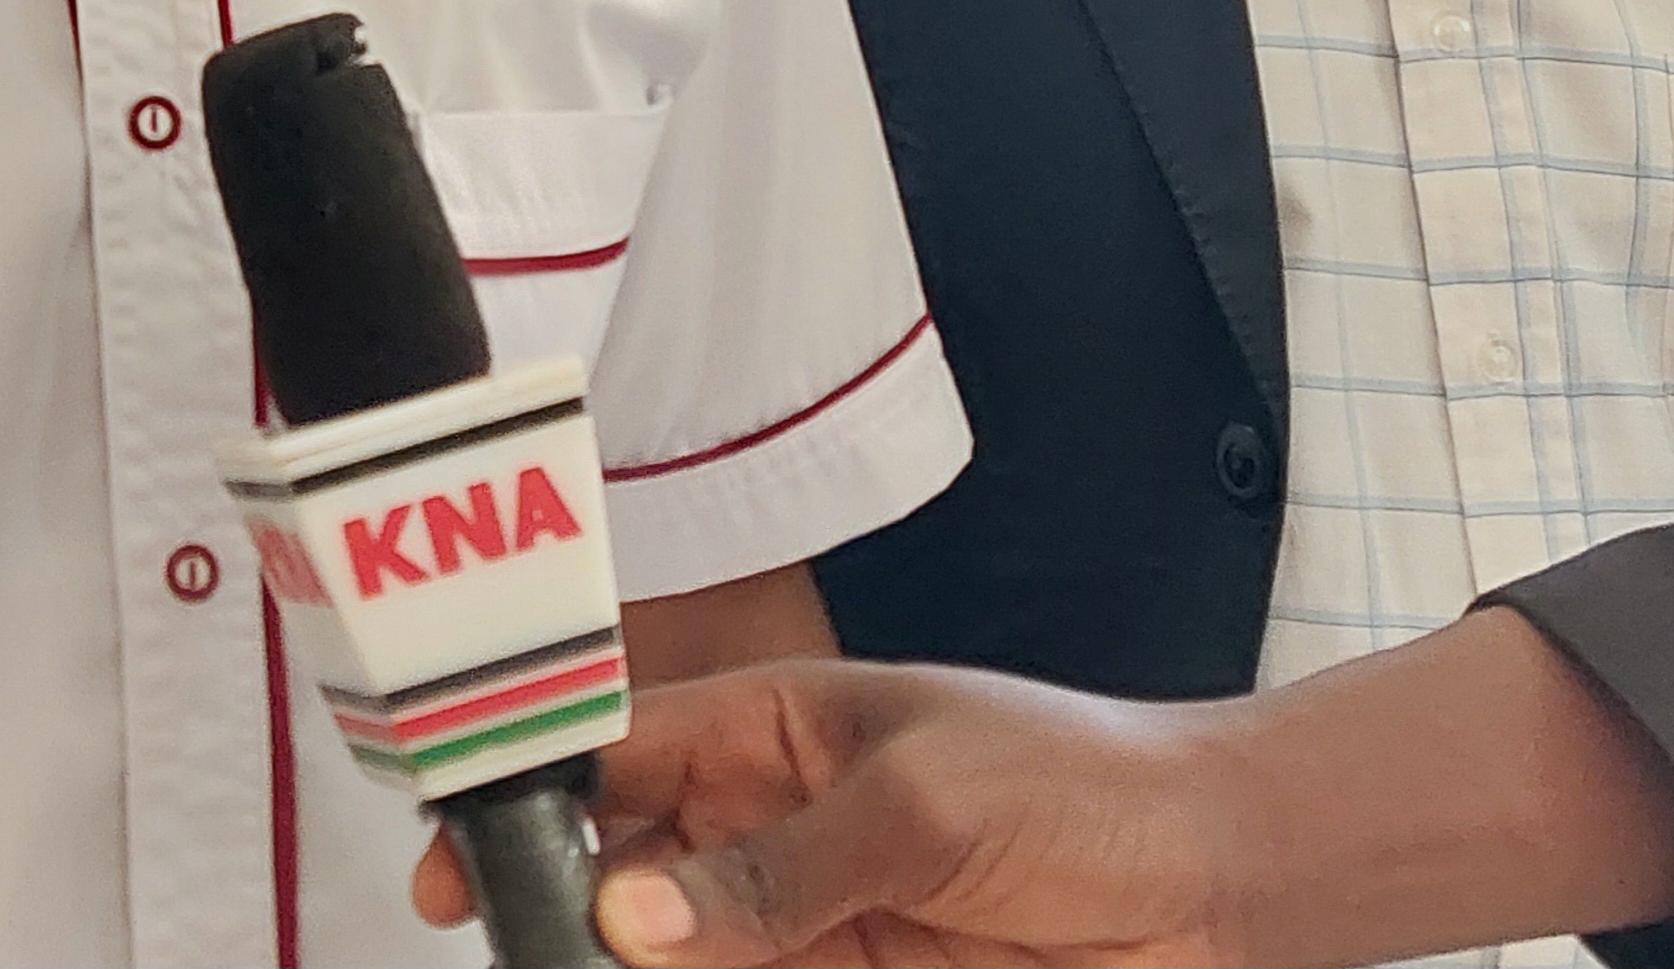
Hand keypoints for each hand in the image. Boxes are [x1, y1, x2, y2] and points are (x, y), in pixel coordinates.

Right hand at [413, 660, 1245, 967]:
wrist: (1223, 884)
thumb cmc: (1082, 786)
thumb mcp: (920, 803)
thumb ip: (774, 870)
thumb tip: (625, 910)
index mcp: (769, 729)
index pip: (612, 749)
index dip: (521, 794)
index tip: (450, 861)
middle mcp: (770, 826)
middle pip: (621, 870)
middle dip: (558, 912)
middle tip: (519, 954)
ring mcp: (808, 920)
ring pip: (674, 953)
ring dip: (628, 967)